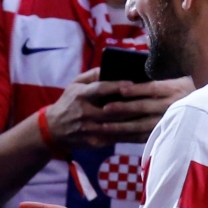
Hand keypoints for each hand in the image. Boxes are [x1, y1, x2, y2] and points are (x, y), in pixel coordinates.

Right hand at [45, 71, 192, 148]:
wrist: (53, 130)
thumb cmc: (68, 102)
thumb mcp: (74, 85)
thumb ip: (92, 75)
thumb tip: (111, 66)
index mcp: (80, 96)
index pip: (99, 89)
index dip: (116, 86)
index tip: (132, 83)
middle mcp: (85, 113)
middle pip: (112, 110)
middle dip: (133, 105)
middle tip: (152, 100)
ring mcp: (90, 129)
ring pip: (118, 126)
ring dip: (137, 122)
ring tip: (154, 115)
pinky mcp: (95, 142)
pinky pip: (118, 139)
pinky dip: (133, 136)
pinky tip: (147, 132)